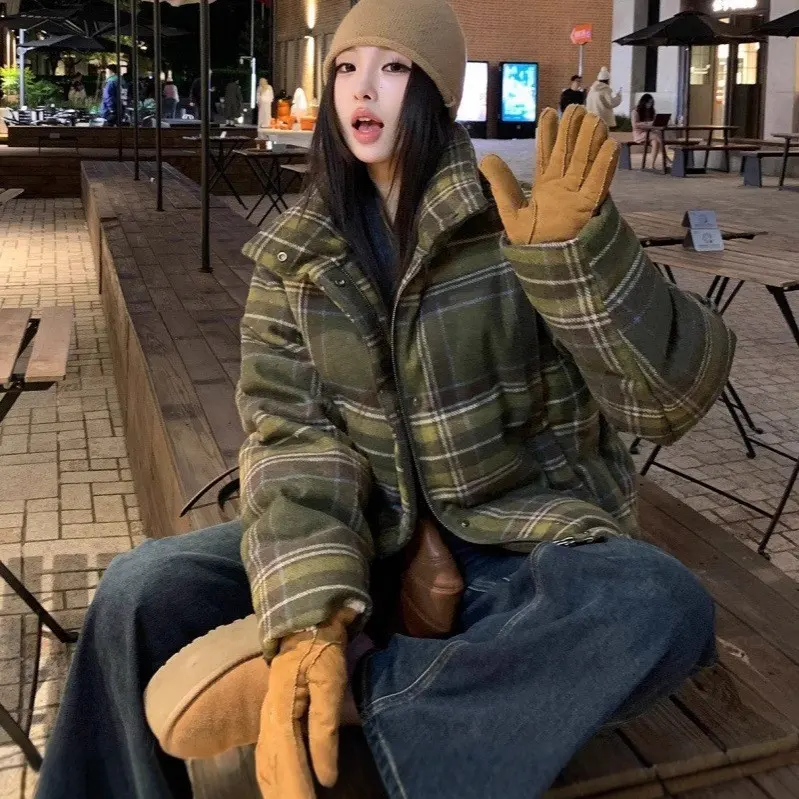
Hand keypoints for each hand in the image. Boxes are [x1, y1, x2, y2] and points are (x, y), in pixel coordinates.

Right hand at [256, 608, 355, 798]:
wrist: (305, 623)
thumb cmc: (322, 651)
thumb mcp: (331, 684)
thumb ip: (326, 730)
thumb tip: (326, 777)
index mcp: (281, 714)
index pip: (288, 765)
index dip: (296, 792)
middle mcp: (269, 721)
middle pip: (273, 771)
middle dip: (284, 796)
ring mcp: (268, 719)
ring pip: (267, 767)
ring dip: (276, 791)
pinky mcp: (274, 717)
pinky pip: (268, 756)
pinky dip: (272, 778)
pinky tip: (277, 787)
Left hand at [480, 105, 619, 245]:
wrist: (544, 263)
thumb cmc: (530, 240)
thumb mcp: (510, 211)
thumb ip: (501, 184)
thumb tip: (485, 157)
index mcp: (545, 186)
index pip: (547, 153)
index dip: (548, 133)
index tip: (549, 111)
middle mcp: (563, 186)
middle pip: (569, 153)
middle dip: (572, 130)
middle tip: (575, 107)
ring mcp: (577, 195)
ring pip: (586, 162)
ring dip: (590, 141)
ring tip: (593, 118)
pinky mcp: (588, 208)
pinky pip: (598, 184)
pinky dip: (604, 166)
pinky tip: (610, 146)